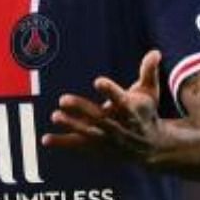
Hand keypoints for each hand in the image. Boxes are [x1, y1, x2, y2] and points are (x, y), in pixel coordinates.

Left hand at [42, 50, 166, 162]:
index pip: (120, 99)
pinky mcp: (98, 148)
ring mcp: (107, 139)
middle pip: (99, 118)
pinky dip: (62, 143)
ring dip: (71, 125)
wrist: (152, 147)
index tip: (97, 81)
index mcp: (131, 110)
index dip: (110, 91)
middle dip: (82, 109)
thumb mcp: (150, 93)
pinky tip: (45, 139)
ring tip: (55, 116)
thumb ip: (149, 72)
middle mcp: (119, 126)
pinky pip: (78, 146)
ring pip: (88, 134)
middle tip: (63, 99)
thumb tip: (155, 52)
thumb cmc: (146, 113)